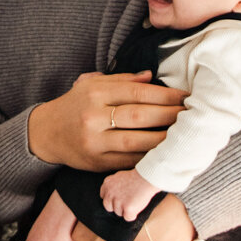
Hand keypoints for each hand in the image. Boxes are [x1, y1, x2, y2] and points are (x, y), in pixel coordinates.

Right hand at [27, 73, 186, 171]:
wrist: (46, 134)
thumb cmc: (74, 105)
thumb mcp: (92, 85)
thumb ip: (122, 80)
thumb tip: (151, 77)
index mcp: (95, 93)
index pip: (137, 93)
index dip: (165, 95)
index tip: (186, 96)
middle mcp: (93, 117)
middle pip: (140, 116)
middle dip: (170, 116)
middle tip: (194, 115)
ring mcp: (94, 142)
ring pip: (136, 142)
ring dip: (165, 139)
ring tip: (185, 135)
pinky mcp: (97, 163)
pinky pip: (129, 160)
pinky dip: (150, 157)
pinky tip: (166, 152)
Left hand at [99, 168, 155, 221]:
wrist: (147, 178)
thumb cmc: (137, 177)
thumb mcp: (120, 176)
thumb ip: (113, 186)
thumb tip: (111, 196)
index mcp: (107, 183)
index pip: (104, 197)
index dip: (112, 199)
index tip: (119, 199)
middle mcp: (110, 193)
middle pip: (108, 207)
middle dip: (117, 207)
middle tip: (127, 202)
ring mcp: (118, 201)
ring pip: (119, 213)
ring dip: (126, 210)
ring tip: (135, 200)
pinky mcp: (127, 208)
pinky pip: (128, 218)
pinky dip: (133, 215)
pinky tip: (137, 206)